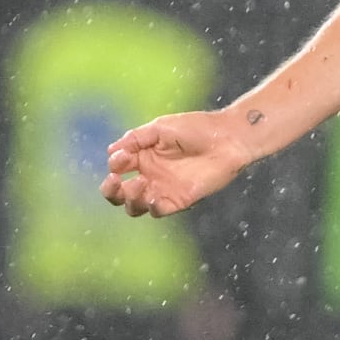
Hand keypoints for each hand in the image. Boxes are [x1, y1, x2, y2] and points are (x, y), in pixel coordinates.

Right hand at [101, 109, 254, 217]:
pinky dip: (151, 207)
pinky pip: (157, 211)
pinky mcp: (179, 200)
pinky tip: (153, 197)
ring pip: (134, 206)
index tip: (124, 155)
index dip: (115, 164)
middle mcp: (149, 175)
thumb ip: (136, 138)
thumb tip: (111, 151)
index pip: (117, 167)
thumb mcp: (161, 127)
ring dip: (130, 198)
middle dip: (110, 190)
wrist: (229, 138)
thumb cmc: (197, 128)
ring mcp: (163, 189)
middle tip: (116, 180)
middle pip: (118, 193)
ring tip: (141, 183)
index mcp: (143, 156)